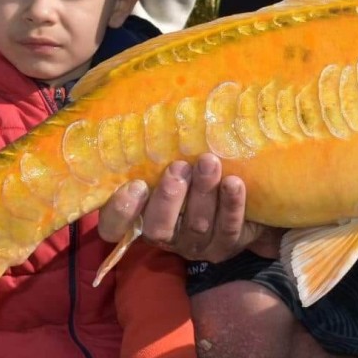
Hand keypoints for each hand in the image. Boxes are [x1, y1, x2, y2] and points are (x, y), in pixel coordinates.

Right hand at [97, 154, 280, 261]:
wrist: (243, 201)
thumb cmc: (194, 172)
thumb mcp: (171, 163)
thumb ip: (157, 153)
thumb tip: (149, 112)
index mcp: (140, 216)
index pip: (113, 226)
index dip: (120, 211)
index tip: (136, 185)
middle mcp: (164, 234)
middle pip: (157, 228)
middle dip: (168, 198)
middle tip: (179, 167)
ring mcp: (194, 244)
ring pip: (196, 225)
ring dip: (202, 192)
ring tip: (209, 162)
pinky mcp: (224, 246)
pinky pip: (227, 229)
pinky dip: (230, 205)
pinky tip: (233, 183)